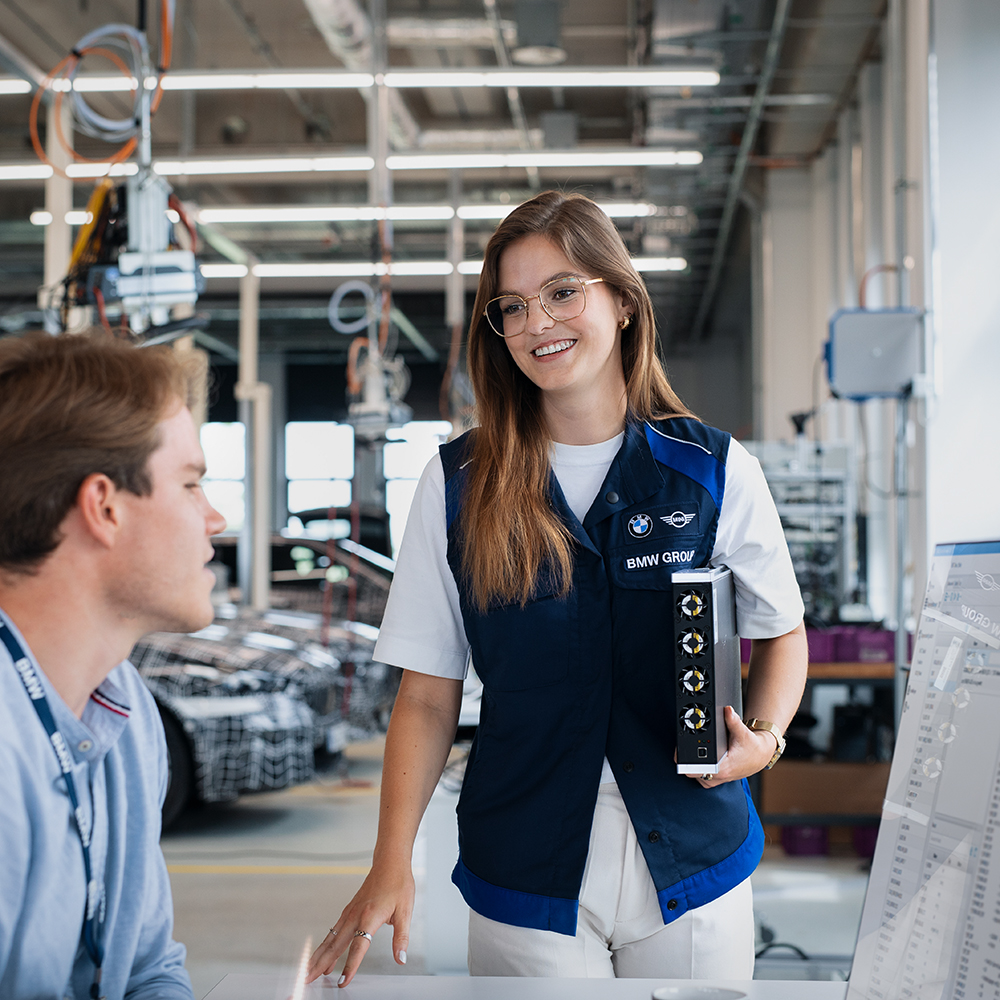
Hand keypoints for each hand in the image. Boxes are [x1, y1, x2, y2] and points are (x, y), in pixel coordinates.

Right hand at [306, 860, 413, 986]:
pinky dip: (326, 945)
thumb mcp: (406, 911)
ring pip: (331, 938)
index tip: (343, 981)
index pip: (358, 947)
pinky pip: (334, 931)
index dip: (350, 966)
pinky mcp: (348, 910)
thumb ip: (402, 937)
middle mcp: (355, 915)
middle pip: (335, 945)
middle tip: (308, 980)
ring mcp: (350, 912)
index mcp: (370, 916)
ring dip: (318, 955)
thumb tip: (401, 958)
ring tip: (310, 971)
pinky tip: (324, 954)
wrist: (390, 862)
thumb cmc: (398, 883)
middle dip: (320, 964)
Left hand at [686, 706, 776, 788]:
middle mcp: (718, 777)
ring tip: (697, 749)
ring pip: (694, 774)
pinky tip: (700, 758)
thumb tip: (727, 710)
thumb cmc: (751, 746)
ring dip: (692, 763)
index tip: (682, 750)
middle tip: (690, 745)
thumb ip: (733, 721)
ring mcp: (716, 780)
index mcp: (722, 769)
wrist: (759, 755)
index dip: (686, 761)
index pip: (696, 770)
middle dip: (687, 759)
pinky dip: (698, 767)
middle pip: (691, 772)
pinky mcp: (715, 779)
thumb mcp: (743, 732)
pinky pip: (700, 776)